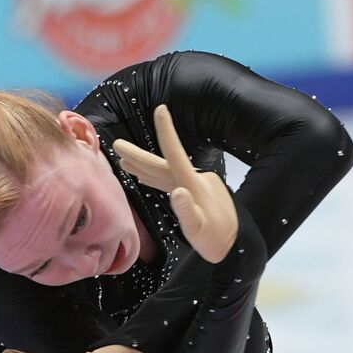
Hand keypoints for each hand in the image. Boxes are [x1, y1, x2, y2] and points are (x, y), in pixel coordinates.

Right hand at [112, 104, 238, 262]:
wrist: (235, 243)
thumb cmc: (214, 240)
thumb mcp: (199, 230)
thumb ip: (187, 211)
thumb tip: (177, 192)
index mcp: (192, 185)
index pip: (175, 154)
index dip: (167, 131)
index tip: (161, 109)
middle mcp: (192, 180)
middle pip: (161, 163)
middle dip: (138, 155)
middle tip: (117, 144)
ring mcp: (194, 185)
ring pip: (164, 172)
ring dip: (144, 167)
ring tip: (123, 161)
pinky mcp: (195, 193)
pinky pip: (170, 181)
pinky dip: (155, 178)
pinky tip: (145, 178)